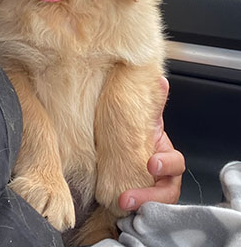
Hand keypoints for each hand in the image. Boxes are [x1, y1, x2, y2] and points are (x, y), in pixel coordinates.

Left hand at [118, 77, 184, 210]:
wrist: (116, 145)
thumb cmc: (132, 133)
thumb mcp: (141, 119)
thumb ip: (152, 103)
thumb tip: (160, 80)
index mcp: (165, 155)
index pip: (176, 163)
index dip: (167, 164)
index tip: (151, 162)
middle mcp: (160, 175)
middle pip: (167, 192)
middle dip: (151, 195)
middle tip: (129, 196)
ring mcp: (149, 189)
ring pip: (154, 205)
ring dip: (140, 205)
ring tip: (122, 203)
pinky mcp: (136, 200)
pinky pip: (139, 210)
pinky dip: (132, 212)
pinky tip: (117, 210)